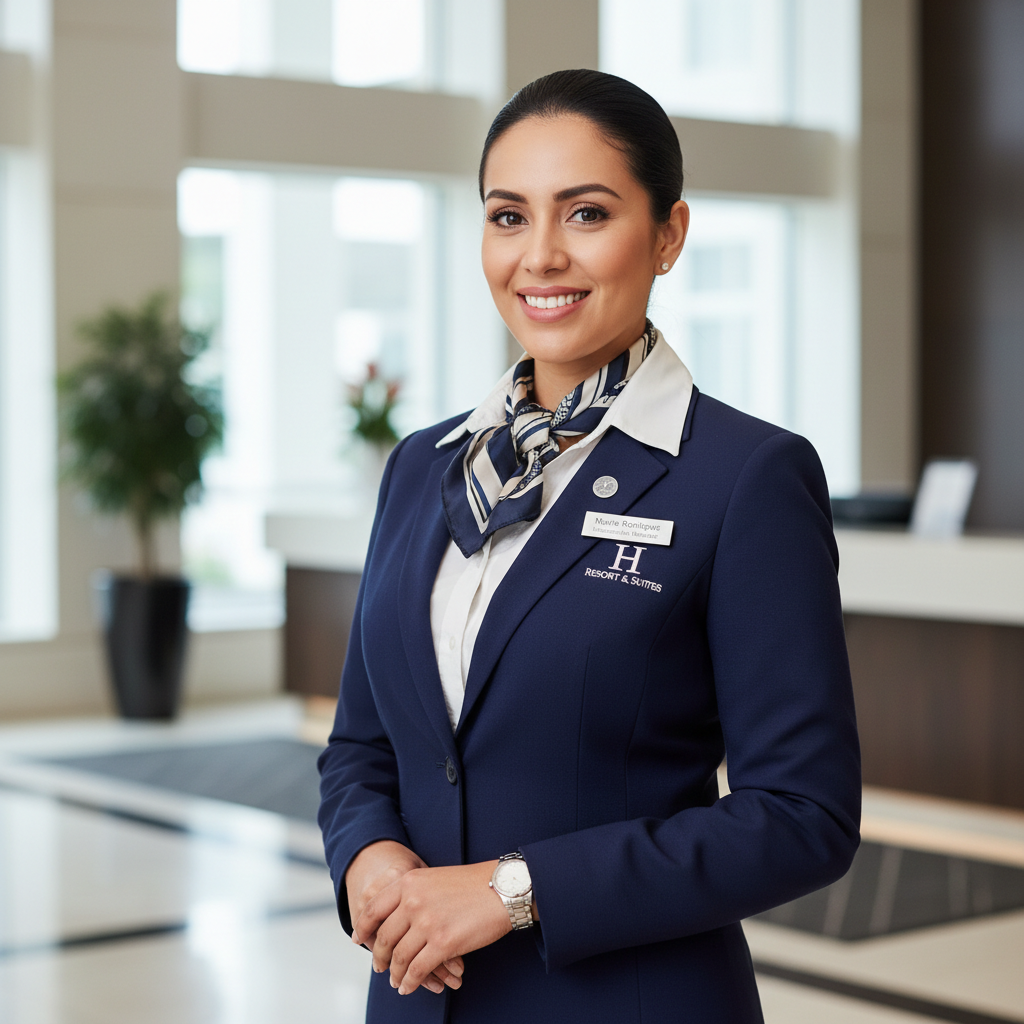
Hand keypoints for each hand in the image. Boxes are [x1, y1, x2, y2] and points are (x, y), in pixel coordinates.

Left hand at [357, 860, 509, 995]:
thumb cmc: (473, 884)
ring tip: (396, 981)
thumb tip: (395, 917)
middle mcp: (413, 901)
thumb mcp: (434, 878)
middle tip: (380, 966)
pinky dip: (410, 982)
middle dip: (379, 956)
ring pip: (399, 957)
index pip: (374, 909)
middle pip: (384, 937)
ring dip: (395, 974)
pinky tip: (408, 986)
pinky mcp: (443, 943)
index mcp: (409, 882)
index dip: (363, 928)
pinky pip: (417, 970)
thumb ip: (412, 893)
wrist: (503, 888)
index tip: (359, 939)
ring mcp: (427, 923)